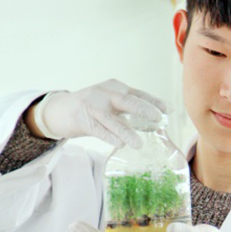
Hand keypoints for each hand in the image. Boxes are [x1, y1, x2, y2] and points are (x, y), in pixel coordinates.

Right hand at [32, 79, 166, 146]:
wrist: (60, 110)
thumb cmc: (92, 108)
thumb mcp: (112, 103)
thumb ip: (128, 110)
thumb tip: (154, 123)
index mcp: (115, 87)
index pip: (139, 94)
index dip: (154, 102)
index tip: (169, 110)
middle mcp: (105, 93)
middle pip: (127, 101)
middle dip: (144, 110)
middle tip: (158, 120)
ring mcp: (92, 105)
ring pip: (112, 119)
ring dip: (127, 131)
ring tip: (138, 144)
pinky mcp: (83, 119)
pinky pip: (99, 129)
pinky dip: (110, 136)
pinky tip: (120, 144)